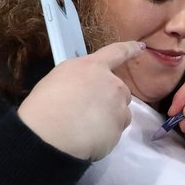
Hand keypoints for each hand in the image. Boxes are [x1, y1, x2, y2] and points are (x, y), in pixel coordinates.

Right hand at [17, 41, 142, 160]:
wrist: (49, 134)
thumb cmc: (44, 107)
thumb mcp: (57, 80)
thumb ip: (79, 80)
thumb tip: (84, 91)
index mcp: (91, 66)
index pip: (116, 52)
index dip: (130, 49)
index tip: (141, 47)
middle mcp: (110, 82)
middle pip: (120, 90)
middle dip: (110, 100)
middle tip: (89, 112)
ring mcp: (118, 104)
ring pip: (122, 111)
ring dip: (111, 117)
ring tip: (88, 127)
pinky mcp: (120, 126)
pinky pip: (117, 130)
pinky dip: (108, 134)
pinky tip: (90, 138)